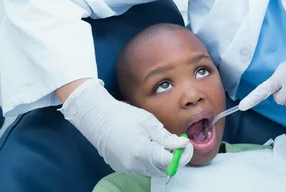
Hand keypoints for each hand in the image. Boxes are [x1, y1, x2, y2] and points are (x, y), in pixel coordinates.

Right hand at [59, 79, 192, 175]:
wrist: (97, 118)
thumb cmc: (123, 115)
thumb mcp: (149, 122)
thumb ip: (166, 137)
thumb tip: (182, 145)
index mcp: (142, 151)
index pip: (170, 162)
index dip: (182, 155)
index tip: (187, 144)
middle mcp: (134, 164)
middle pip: (163, 170)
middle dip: (175, 159)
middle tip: (179, 144)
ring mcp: (126, 168)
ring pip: (153, 170)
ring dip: (163, 160)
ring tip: (164, 143)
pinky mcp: (121, 167)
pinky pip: (142, 168)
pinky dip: (151, 161)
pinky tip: (150, 146)